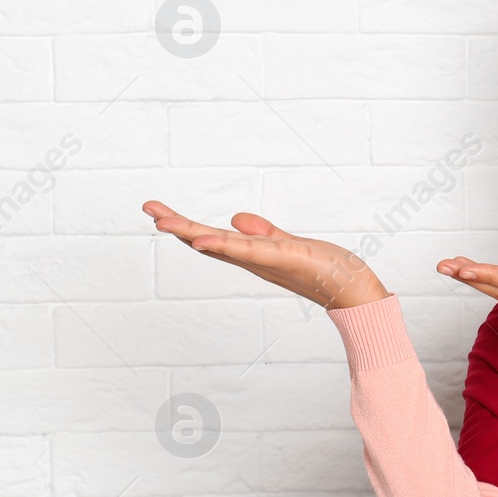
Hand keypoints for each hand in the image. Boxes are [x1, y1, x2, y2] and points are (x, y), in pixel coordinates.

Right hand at [144, 200, 389, 309]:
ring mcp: (264, 260)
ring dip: (191, 233)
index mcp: (250, 253)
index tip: (157, 211)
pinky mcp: (282, 258)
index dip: (184, 226)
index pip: (210, 238)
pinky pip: (248, 251)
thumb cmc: (321, 267)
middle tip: (148, 208)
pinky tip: (203, 240)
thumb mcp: (285, 243)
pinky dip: (224, 245)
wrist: (350, 288)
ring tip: (163, 221)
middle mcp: (252, 259)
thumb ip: (261, 232)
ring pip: (220, 245)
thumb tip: (236, 218)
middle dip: (177, 225)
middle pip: (206, 241)